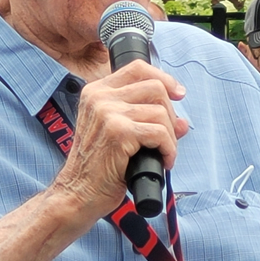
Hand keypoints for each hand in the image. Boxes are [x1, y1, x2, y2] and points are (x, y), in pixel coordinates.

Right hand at [53, 60, 187, 218]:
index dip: (164, 78)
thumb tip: (181, 121)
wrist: (78, 192)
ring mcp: (108, 112)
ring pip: (160, 112)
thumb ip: (146, 120)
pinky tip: (163, 161)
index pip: (137, 68)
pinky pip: (159, 133)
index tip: (178, 94)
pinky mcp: (118, 132)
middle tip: (167, 138)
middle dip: (170, 114)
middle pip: (155, 87)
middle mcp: (99, 97)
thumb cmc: (97, 166)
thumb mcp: (118, 133)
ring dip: (170, 137)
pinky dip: (169, 149)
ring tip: (164, 154)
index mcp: (96, 91)